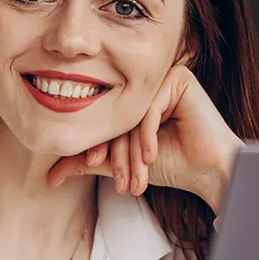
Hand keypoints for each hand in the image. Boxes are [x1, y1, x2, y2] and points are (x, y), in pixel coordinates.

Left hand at [47, 65, 243, 212]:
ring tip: (137, 177)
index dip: (97, 145)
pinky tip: (152, 156)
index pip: (102, 119)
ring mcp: (160, 79)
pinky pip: (150, 108)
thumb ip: (86, 164)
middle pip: (115, 117)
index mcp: (127, 98)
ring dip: (132, 152)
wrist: (208, 171)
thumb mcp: (120, 163)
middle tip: (121, 181)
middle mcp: (142, 84)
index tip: (95, 165)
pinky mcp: (180, 79)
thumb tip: (50, 177)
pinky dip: (148, 136)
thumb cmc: (170, 165)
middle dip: (116, 154)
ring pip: (131, 114)